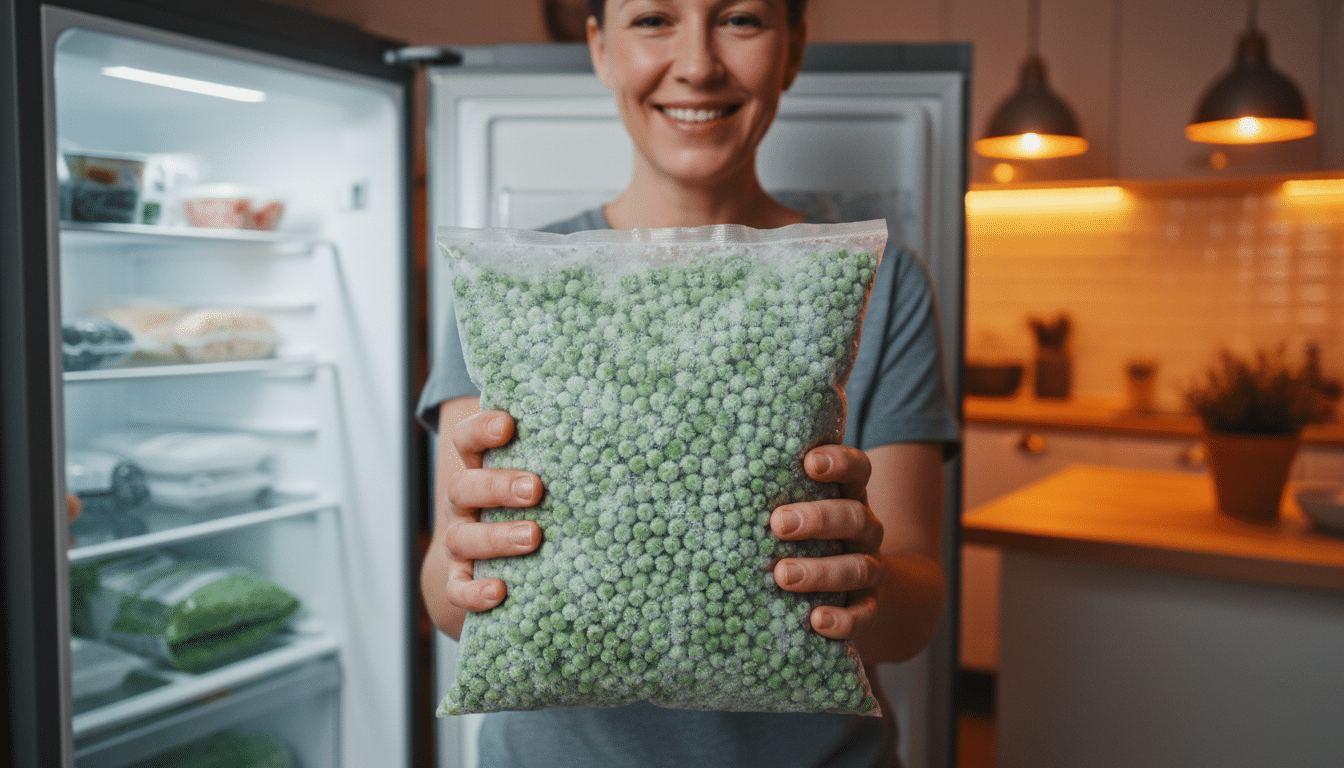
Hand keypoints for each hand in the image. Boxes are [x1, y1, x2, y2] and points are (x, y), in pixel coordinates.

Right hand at [437, 409, 543, 614]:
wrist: (502, 559)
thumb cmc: (537, 500)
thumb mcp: (545, 471)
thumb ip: (562, 452)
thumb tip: (620, 422)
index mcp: (480, 468)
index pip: (467, 440)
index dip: (481, 430)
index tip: (508, 425)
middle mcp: (466, 503)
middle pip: (465, 487)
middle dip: (499, 486)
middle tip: (535, 488)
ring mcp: (461, 540)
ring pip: (463, 537)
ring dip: (496, 537)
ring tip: (534, 537)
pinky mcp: (462, 579)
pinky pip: (458, 588)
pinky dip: (474, 591)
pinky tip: (499, 591)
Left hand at [769, 444, 881, 640]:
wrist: (853, 590)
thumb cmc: (807, 538)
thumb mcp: (799, 509)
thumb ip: (774, 493)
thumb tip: (717, 476)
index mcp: (849, 496)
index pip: (857, 469)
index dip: (840, 462)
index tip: (810, 463)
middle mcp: (864, 529)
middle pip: (853, 516)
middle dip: (817, 519)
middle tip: (777, 524)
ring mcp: (869, 568)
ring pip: (857, 567)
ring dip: (821, 572)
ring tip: (783, 575)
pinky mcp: (868, 606)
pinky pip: (863, 614)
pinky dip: (843, 619)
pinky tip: (817, 621)